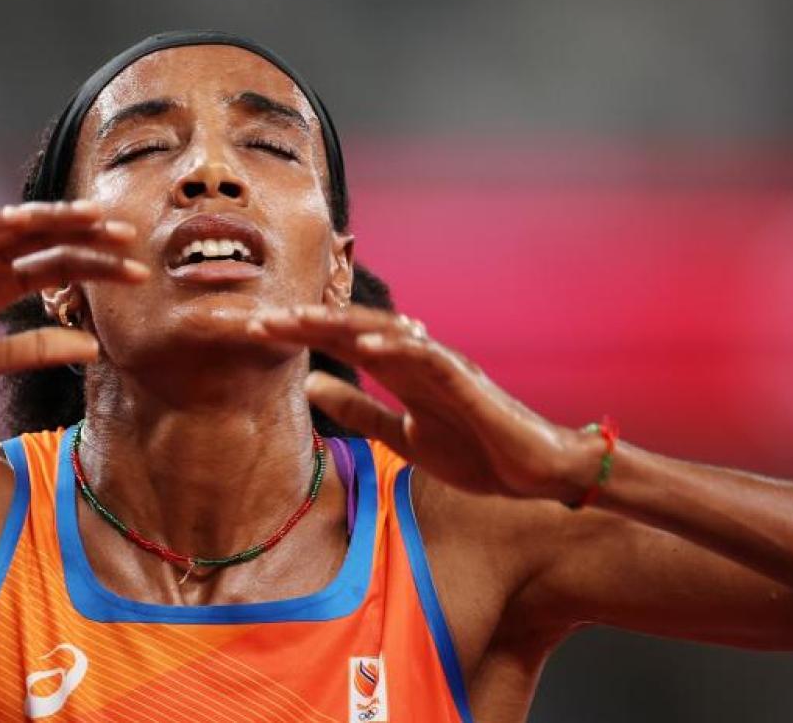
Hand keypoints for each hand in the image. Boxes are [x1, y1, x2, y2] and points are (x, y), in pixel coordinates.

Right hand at [0, 201, 145, 399]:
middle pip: (45, 242)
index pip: (57, 270)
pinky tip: (22, 219)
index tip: (138, 275)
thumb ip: (34, 350)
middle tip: (131, 236)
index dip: (96, 269)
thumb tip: (93, 346)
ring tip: (92, 217)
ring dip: (51, 219)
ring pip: (11, 227)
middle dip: (87, 238)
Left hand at [247, 305, 597, 500]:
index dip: (300, 337)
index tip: (256, 332)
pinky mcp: (466, 382)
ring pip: (384, 335)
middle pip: (352, 331)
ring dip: (341, 325)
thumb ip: (358, 410)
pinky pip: (427, 359)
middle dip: (307, 324)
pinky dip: (396, 349)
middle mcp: (415, 360)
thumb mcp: (402, 435)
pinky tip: (364, 346)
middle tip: (260, 320)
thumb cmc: (476, 450)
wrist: (536, 472)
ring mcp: (441, 366)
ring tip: (300, 320)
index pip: (340, 346)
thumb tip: (310, 387)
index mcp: (398, 372)